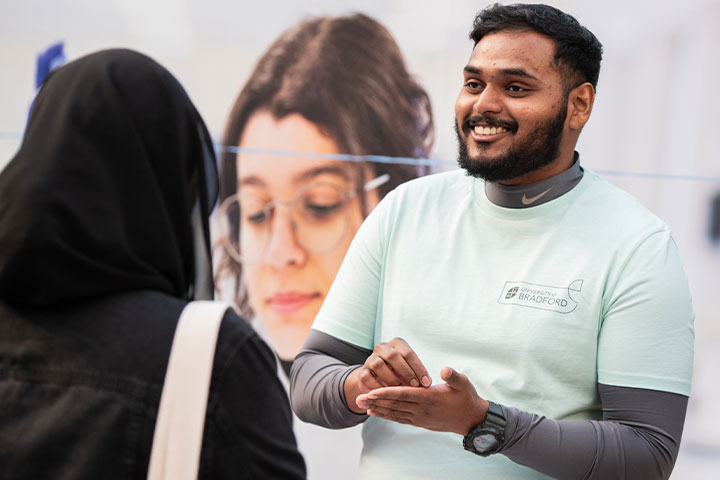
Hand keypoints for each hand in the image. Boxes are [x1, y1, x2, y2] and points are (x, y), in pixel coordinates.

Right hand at [344, 337, 430, 413]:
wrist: (379, 377)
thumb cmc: (402, 373)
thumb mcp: (411, 368)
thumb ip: (419, 372)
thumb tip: (432, 382)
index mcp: (397, 343)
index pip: (408, 353)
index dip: (418, 368)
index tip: (427, 383)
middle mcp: (382, 348)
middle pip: (392, 356)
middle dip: (405, 372)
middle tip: (415, 386)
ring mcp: (370, 359)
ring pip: (378, 365)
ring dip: (391, 380)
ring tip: (401, 392)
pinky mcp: (361, 372)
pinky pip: (367, 378)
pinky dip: (376, 387)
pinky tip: (386, 397)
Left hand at [355, 366, 488, 435]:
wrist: (472, 419)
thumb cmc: (466, 397)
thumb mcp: (462, 382)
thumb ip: (452, 375)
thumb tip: (444, 369)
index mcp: (428, 397)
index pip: (403, 394)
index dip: (386, 392)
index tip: (371, 391)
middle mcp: (421, 409)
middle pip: (394, 404)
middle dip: (375, 401)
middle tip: (358, 398)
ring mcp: (420, 417)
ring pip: (394, 413)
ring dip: (377, 409)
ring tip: (362, 406)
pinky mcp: (420, 422)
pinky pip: (399, 419)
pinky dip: (387, 416)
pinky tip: (376, 413)